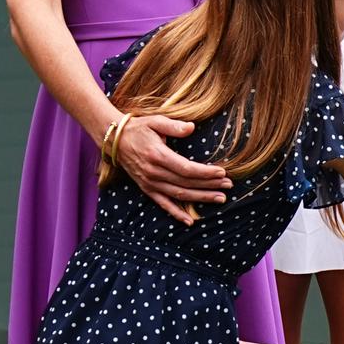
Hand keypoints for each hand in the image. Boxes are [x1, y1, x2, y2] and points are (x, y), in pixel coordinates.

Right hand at [115, 115, 229, 225]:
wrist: (115, 140)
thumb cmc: (139, 128)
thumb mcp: (155, 121)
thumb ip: (174, 125)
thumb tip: (192, 127)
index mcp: (157, 155)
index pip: (187, 168)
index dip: (206, 172)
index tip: (222, 172)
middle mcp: (153, 172)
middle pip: (187, 183)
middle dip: (210, 185)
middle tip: (228, 186)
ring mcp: (150, 183)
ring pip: (179, 195)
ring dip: (201, 198)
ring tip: (220, 199)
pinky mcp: (147, 189)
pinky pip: (163, 204)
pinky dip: (176, 214)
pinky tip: (190, 221)